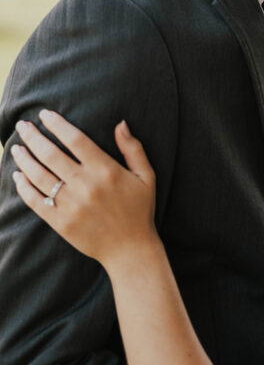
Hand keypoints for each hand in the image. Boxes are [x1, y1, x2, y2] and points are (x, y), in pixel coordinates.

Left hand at [11, 110, 157, 267]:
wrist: (130, 250)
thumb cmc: (139, 210)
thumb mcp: (146, 176)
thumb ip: (133, 148)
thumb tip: (120, 123)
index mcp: (106, 170)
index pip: (75, 140)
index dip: (57, 125)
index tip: (44, 114)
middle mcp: (86, 185)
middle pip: (51, 155)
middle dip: (33, 137)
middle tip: (22, 125)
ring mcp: (71, 205)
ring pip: (39, 176)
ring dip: (25, 159)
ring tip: (16, 148)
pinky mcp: (61, 223)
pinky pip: (36, 201)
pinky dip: (24, 187)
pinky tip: (18, 176)